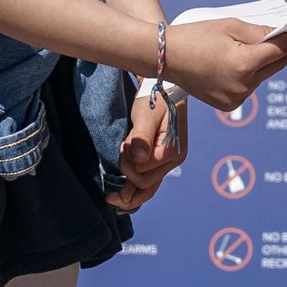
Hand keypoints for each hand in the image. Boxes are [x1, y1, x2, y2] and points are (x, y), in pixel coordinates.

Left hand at [107, 83, 190, 209]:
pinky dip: (135, 190)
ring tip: (111, 198)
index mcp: (172, 150)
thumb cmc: (156, 97)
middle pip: (145, 183)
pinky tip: (123, 197)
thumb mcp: (146, 115)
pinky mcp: (162, 160)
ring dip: (129, 189)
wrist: (166, 88)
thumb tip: (137, 160)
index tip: (124, 142)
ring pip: (148, 189)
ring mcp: (169, 162)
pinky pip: (149, 182)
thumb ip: (141, 138)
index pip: (143, 170)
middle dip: (128, 172)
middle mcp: (174, 160)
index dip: (128, 161)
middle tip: (121, 150)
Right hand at [162, 18, 286, 112]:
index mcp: (244, 64)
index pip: (280, 50)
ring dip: (265, 64)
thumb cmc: (196, 36)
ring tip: (256, 48)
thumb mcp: (230, 26)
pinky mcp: (229, 105)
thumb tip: (283, 34)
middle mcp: (243, 86)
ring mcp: (236, 98)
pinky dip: (250, 76)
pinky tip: (238, 64)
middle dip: (283, 51)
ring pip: (263, 77)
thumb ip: (260, 32)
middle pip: (276, 65)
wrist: (166, 57)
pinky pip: (249, 87)